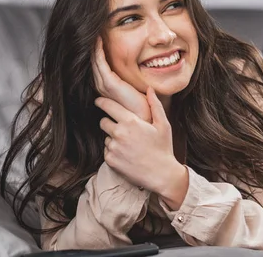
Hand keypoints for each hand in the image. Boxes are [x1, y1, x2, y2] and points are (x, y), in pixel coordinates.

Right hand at [93, 37, 151, 121]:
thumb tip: (139, 73)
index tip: (99, 38)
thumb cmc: (141, 106)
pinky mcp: (109, 83)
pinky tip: (98, 39)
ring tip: (93, 33)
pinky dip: (98, 50)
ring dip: (93, 46)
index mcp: (107, 87)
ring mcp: (104, 84)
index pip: (98, 66)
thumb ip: (131, 82)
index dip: (97, 52)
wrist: (144, 117)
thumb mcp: (135, 90)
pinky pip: (100, 62)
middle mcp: (102, 85)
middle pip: (93, 62)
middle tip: (91, 32)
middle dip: (92, 47)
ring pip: (94, 61)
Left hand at [96, 87, 187, 207]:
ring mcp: (113, 147)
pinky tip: (127, 154)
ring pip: (106, 137)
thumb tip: (150, 89)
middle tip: (122, 127)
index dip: (102, 102)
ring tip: (129, 144)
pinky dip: (114, 151)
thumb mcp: (163, 124)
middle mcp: (119, 133)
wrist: (161, 174)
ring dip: (113, 138)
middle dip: (109, 122)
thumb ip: (155, 105)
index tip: (99, 100)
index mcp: (130, 121)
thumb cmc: (163, 147)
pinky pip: (107, 150)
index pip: (108, 106)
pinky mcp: (110, 160)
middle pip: (103, 121)